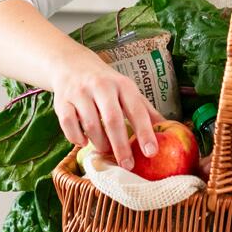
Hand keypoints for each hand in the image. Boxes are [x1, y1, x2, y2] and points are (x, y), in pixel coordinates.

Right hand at [48, 50, 163, 168]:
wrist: (73, 66)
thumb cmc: (106, 84)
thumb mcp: (128, 91)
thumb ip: (145, 110)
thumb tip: (169, 129)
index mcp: (123, 85)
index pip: (137, 110)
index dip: (145, 133)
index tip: (151, 152)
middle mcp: (102, 86)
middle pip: (113, 120)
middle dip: (121, 146)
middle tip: (127, 165)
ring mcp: (80, 93)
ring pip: (91, 125)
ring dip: (100, 143)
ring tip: (106, 150)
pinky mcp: (62, 101)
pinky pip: (68, 125)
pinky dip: (77, 138)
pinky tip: (84, 142)